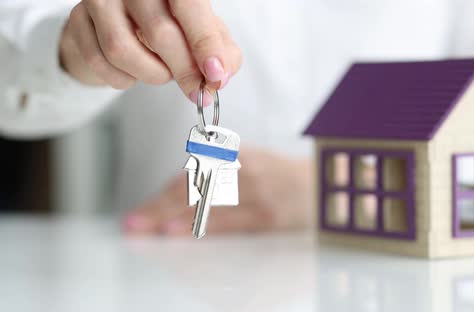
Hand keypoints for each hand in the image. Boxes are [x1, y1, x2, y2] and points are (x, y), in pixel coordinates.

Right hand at [59, 0, 241, 102]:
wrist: (117, 24)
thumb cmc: (166, 24)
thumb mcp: (201, 32)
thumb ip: (220, 50)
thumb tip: (219, 75)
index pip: (190, 6)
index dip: (205, 43)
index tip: (215, 75)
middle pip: (160, 32)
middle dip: (184, 70)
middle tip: (196, 89)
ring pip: (123, 49)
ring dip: (151, 74)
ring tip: (161, 73)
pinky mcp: (78, 20)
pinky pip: (100, 62)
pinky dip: (123, 79)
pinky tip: (133, 73)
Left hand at [123, 147, 313, 235]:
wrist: (324, 185)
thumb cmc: (285, 177)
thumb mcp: (252, 162)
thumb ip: (221, 170)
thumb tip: (186, 186)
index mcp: (236, 157)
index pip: (193, 176)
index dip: (164, 193)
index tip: (143, 207)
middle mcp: (242, 170)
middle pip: (192, 190)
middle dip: (158, 207)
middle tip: (134, 222)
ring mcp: (253, 193)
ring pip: (203, 204)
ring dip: (169, 217)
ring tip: (144, 227)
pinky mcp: (264, 215)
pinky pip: (225, 220)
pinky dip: (198, 225)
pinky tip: (176, 230)